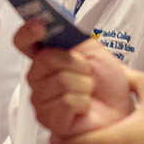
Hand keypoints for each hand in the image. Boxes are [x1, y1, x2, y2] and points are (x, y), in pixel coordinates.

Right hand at [14, 21, 132, 136]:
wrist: (119, 108)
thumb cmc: (107, 82)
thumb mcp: (94, 49)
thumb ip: (72, 36)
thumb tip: (56, 23)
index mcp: (46, 57)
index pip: (23, 41)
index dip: (27, 32)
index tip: (40, 26)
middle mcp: (39, 78)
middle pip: (44, 59)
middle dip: (74, 62)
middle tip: (86, 71)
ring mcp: (41, 99)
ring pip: (59, 80)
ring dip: (83, 84)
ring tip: (87, 90)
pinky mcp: (48, 119)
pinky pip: (65, 101)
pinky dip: (83, 101)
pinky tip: (84, 106)